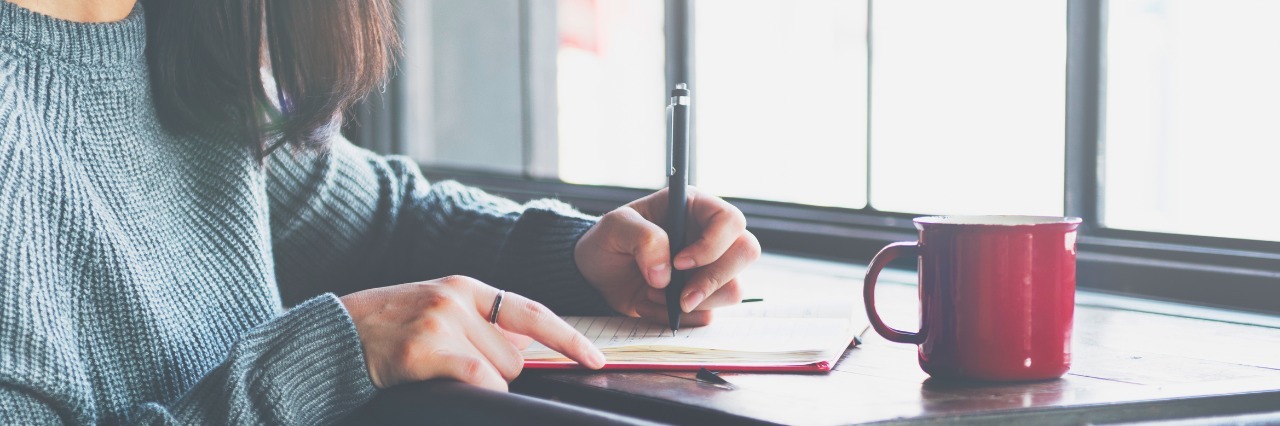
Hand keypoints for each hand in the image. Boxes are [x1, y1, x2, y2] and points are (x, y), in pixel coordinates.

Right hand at [340, 276, 605, 390]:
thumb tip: (525, 352)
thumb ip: (480, 325)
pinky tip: (445, 386)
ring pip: (499, 373)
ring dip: (479, 384)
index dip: (568, 338)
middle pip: (516, 356)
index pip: (532, 312)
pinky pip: (479, 380)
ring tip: (436, 372)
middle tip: (451, 367)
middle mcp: (457, 299)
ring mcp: (440, 322)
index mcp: (465, 288)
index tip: (597, 359)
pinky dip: (477, 392)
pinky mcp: (424, 350)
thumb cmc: (386, 331)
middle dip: (496, 372)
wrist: (332, 336)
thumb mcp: (436, 312)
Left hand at [575, 187, 760, 326]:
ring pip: (734, 290)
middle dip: (714, 280)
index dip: (713, 244)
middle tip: (680, 296)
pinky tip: (648, 305)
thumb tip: (666, 274)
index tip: (679, 263)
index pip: (730, 220)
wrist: (595, 274)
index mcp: (695, 208)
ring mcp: (710, 269)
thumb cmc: (608, 241)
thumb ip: (643, 239)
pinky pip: (708, 315)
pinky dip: (677, 319)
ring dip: (692, 302)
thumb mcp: (615, 228)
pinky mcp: (702, 297)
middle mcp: (711, 237)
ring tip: (651, 295)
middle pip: (746, 253)